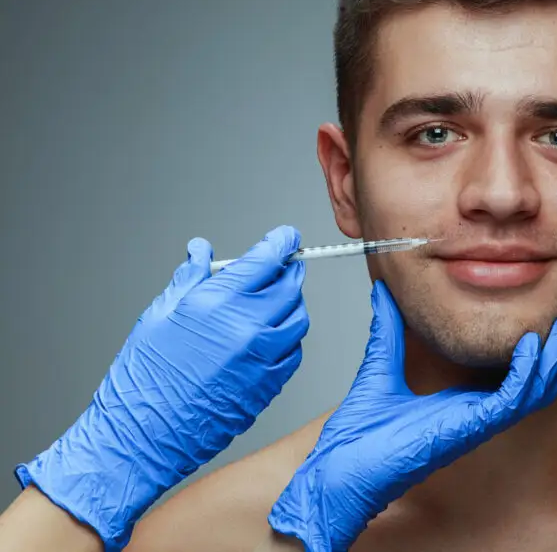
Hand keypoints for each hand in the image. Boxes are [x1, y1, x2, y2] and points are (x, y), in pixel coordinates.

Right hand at [15, 226, 309, 550]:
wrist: (143, 436)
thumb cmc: (143, 378)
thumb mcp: (159, 315)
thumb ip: (190, 277)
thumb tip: (201, 250)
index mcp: (217, 302)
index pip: (267, 258)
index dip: (281, 241)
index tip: (286, 236)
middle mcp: (247, 327)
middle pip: (291, 285)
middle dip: (289, 270)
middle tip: (282, 266)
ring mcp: (263, 358)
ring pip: (298, 319)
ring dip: (291, 305)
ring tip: (270, 304)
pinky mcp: (270, 385)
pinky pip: (293, 352)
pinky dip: (287, 339)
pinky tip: (266, 339)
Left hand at [266, 280, 556, 551]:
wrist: (339, 469)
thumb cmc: (359, 434)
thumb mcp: (380, 364)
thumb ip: (388, 328)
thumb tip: (384, 289)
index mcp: (465, 401)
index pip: (518, 373)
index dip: (542, 345)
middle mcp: (479, 413)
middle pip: (539, 380)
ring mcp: (478, 423)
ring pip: (535, 389)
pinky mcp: (469, 429)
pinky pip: (509, 401)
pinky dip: (525, 373)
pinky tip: (531, 346)